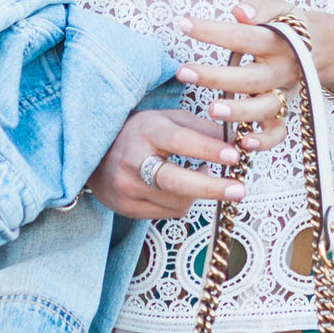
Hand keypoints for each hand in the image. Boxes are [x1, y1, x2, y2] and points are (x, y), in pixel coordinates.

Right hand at [88, 101, 248, 222]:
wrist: (94, 154)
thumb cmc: (138, 133)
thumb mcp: (167, 119)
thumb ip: (200, 128)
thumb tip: (234, 140)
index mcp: (145, 131)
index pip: (180, 141)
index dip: (209, 149)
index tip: (234, 156)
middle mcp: (132, 161)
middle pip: (176, 182)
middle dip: (212, 188)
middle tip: (239, 190)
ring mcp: (127, 188)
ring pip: (178, 202)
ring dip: (198, 193)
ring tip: (202, 177)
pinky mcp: (126, 208)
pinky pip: (168, 213)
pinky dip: (182, 203)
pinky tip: (181, 189)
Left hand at [182, 0, 333, 142]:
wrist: (320, 49)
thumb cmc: (287, 27)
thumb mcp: (281, 8)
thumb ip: (262, 7)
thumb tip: (240, 11)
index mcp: (279, 42)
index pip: (244, 36)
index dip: (214, 31)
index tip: (184, 24)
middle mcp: (282, 70)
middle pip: (251, 77)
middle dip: (216, 77)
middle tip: (184, 72)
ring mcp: (284, 94)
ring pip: (264, 108)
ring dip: (238, 111)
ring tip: (211, 109)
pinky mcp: (285, 113)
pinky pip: (278, 132)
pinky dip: (263, 141)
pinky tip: (241, 142)